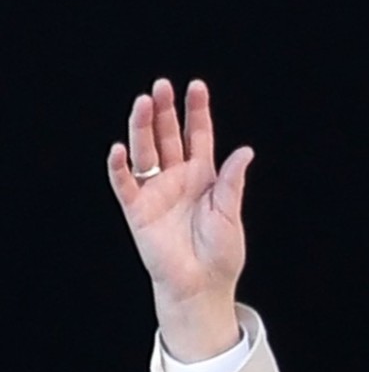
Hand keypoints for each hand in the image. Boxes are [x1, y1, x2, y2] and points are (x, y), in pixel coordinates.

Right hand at [108, 79, 253, 360]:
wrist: (202, 285)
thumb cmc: (221, 253)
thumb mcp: (231, 213)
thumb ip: (232, 182)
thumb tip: (245, 150)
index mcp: (204, 177)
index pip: (199, 136)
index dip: (197, 112)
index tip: (196, 86)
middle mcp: (178, 178)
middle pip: (169, 137)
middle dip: (165, 111)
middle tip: (161, 86)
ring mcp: (156, 192)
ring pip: (146, 152)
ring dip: (142, 128)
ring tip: (142, 103)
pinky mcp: (138, 210)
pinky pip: (125, 184)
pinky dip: (120, 167)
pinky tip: (120, 149)